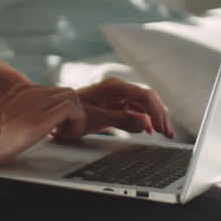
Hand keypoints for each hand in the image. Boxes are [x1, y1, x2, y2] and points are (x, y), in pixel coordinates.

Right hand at [0, 83, 82, 165]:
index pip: (55, 92)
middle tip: (63, 131)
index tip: (57, 127)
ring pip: (73, 98)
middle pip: (68, 92)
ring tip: (64, 134)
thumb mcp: (8, 116)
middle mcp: (32, 92)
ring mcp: (37, 103)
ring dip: (75, 118)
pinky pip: (72, 110)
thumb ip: (22, 112)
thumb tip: (31, 122)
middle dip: (72, 112)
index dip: (61, 110)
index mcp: (24, 90)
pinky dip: (76, 123)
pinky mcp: (41, 119)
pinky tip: (63, 136)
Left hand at [52, 77, 174, 139]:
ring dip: (155, 118)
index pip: (144, 95)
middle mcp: (118, 89)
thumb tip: (144, 123)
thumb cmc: (69, 115)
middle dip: (160, 115)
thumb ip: (120, 120)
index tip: (161, 128)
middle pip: (147, 98)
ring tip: (164, 132)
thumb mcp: (94, 119)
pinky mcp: (114, 104)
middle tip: (167, 133)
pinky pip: (135, 109)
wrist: (53, 114)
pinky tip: (149, 129)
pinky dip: (145, 119)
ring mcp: (117, 96)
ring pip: (143, 104)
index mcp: (114, 87)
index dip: (156, 112)